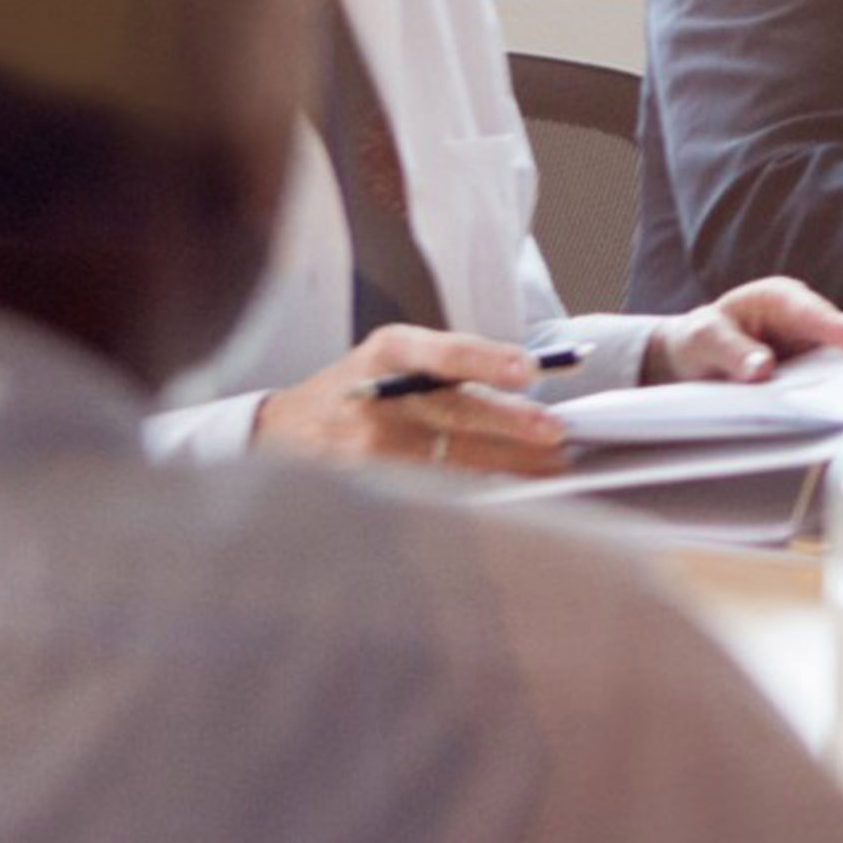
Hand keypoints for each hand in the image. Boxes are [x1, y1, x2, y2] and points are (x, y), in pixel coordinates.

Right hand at [254, 326, 568, 475]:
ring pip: (450, 457)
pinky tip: (507, 490)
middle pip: (453, 411)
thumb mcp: (397, 357)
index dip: (486, 360)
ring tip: (549, 466)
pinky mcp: (367, 484)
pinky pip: (431, 488)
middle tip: (555, 431)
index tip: (528, 370)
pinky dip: (474, 489)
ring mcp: (369, 446)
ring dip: (506, 464)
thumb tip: (532, 378)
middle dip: (510, 423)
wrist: (287, 430)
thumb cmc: (361, 386)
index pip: (442, 353)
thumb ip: (455, 362)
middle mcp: (377, 397)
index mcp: (389, 352)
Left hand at [653, 276, 842, 384]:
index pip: (813, 313)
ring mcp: (815, 345)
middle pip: (842, 336)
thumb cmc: (700, 338)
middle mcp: (806, 318)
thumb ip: (732, 352)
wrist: (697, 355)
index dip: (838, 329)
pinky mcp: (816, 368)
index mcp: (780, 298)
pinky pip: (836, 379)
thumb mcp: (704, 340)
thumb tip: (763, 370)